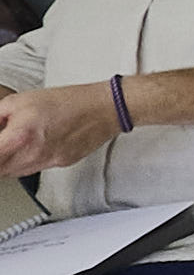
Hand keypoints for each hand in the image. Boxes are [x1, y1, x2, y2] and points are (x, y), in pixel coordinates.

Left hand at [0, 83, 117, 177]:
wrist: (103, 109)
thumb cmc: (68, 101)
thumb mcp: (19, 101)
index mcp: (20, 137)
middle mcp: (32, 155)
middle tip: (2, 145)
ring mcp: (47, 162)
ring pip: (13, 174)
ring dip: (7, 164)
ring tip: (12, 146)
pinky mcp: (59, 164)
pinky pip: (33, 169)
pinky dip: (26, 162)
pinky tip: (32, 147)